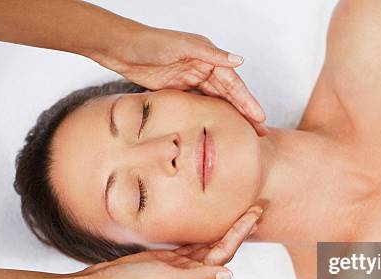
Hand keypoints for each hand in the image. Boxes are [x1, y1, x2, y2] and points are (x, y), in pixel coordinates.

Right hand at [76, 206, 262, 278]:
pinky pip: (191, 245)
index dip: (240, 233)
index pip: (224, 253)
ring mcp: (179, 267)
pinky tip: (213, 223)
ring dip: (225, 230)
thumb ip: (198, 276)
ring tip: (243, 214)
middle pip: (221, 248)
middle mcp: (191, 275)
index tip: (254, 215)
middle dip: (239, 229)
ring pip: (208, 245)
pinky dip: (203, 234)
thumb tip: (229, 276)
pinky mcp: (166, 259)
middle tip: (258, 209)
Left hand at [92, 27, 267, 135]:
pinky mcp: (177, 88)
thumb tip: (240, 60)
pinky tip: (216, 127)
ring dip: (231, 116)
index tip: (260, 118)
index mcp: (208, 56)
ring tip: (244, 133)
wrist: (120, 48)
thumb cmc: (150, 43)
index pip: (234, 84)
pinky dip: (209, 115)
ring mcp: (190, 78)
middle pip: (229, 95)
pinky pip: (199, 104)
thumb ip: (212, 55)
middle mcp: (203, 67)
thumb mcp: (184, 47)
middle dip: (245, 112)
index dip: (248, 101)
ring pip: (216, 101)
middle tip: (260, 131)